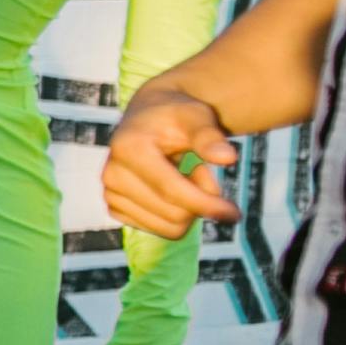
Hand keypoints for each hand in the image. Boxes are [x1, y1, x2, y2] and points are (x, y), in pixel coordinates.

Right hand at [102, 87, 240, 236]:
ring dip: (188, 209)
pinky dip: (173, 215)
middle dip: (200, 200)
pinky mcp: (115, 207)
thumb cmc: (175, 115)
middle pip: (174, 215)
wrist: (148, 117)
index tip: (235, 213)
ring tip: (186, 178)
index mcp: (129, 149)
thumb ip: (210, 137)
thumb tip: (228, 158)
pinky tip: (171, 190)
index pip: (171, 191)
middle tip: (202, 171)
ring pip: (168, 228)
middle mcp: (112, 174)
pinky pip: (158, 229)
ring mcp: (111, 193)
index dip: (207, 205)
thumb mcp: (197, 116)